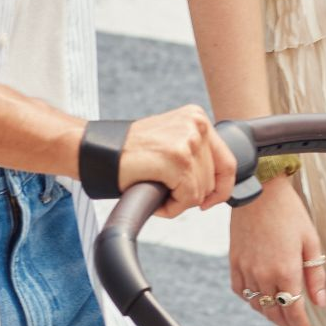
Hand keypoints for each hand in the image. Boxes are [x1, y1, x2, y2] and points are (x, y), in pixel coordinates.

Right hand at [115, 106, 234, 217]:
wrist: (98, 152)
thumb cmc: (132, 153)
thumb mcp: (172, 142)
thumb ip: (197, 155)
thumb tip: (220, 186)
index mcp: (198, 118)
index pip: (228, 162)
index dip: (221, 188)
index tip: (208, 201)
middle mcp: (196, 125)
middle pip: (214, 181)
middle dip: (192, 195)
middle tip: (166, 191)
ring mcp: (188, 141)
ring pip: (200, 192)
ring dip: (178, 201)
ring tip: (156, 189)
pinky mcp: (176, 159)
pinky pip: (186, 199)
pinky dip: (171, 207)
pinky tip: (154, 195)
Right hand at [228, 177, 325, 325]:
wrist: (258, 192)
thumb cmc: (290, 213)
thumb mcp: (311, 242)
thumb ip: (315, 275)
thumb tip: (320, 302)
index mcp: (286, 271)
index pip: (295, 310)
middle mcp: (263, 274)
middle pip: (275, 311)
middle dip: (288, 323)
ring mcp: (246, 270)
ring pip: (257, 305)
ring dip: (270, 313)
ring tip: (281, 313)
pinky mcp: (234, 263)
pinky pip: (241, 291)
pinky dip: (252, 299)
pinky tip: (261, 298)